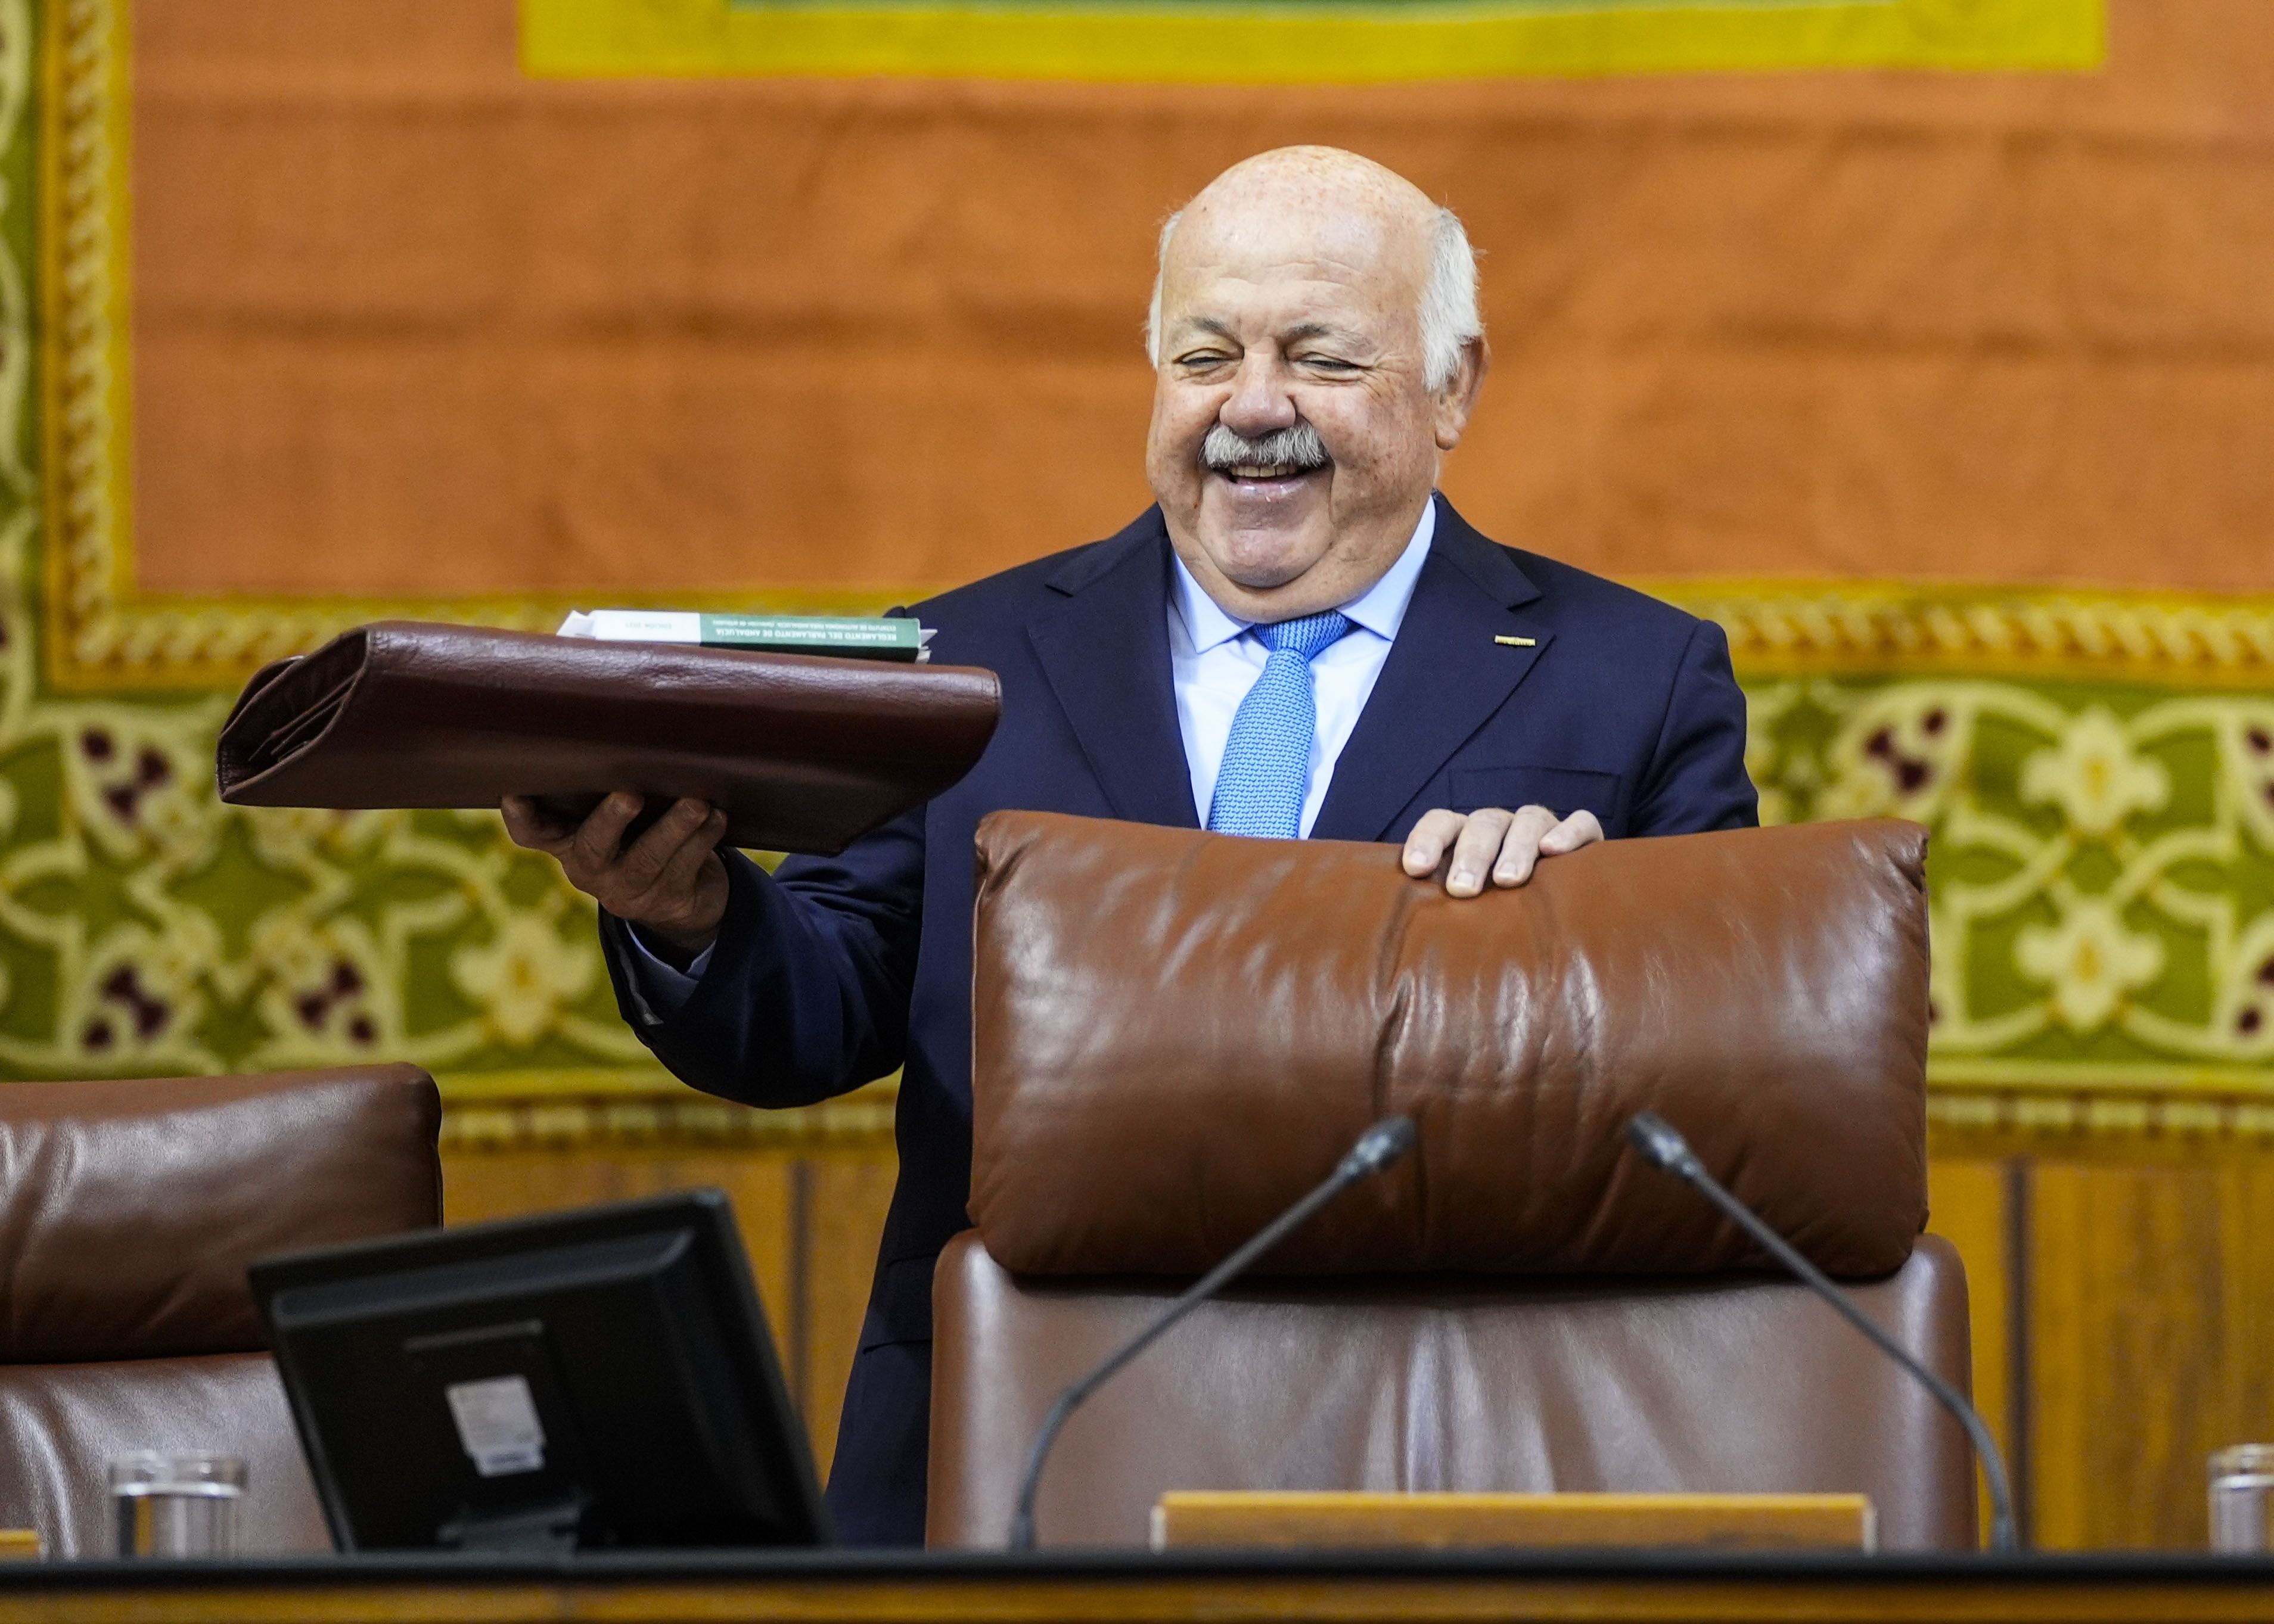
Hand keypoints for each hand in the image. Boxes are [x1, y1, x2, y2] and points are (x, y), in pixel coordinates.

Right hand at [502, 792, 728, 962]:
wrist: (679, 895)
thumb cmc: (638, 828)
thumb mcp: (612, 811)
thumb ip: (605, 780)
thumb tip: (624, 713)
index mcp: (565, 841)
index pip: (532, 834)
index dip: (522, 818)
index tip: (515, 795)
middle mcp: (590, 868)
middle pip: (593, 848)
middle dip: (611, 820)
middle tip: (631, 795)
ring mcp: (629, 889)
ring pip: (650, 859)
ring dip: (676, 827)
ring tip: (698, 803)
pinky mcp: (668, 899)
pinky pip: (686, 867)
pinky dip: (705, 838)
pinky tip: (718, 817)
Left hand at [1401, 805, 1603, 897]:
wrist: (1558, 917)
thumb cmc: (1493, 917)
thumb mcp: (1463, 911)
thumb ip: (1434, 911)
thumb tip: (1401, 939)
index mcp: (1465, 837)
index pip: (1441, 822)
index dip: (1426, 840)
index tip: (1415, 870)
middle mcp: (1501, 827)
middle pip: (1483, 824)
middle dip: (1471, 854)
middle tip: (1462, 888)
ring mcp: (1541, 828)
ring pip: (1528, 820)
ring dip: (1515, 847)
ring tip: (1507, 880)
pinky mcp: (1583, 837)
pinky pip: (1581, 822)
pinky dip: (1569, 832)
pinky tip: (1555, 851)